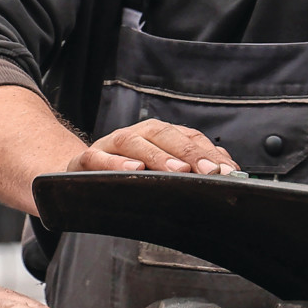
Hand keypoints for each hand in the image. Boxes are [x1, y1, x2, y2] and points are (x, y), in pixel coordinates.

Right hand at [72, 119, 238, 175]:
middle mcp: (134, 134)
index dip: (208, 152)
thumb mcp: (159, 167)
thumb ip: (191, 164)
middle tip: (209, 171)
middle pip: (163, 135)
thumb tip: (227, 168)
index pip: (186, 137)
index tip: (227, 170)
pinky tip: (133, 169)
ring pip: (133, 142)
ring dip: (157, 156)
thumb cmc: (126, 172)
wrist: (80, 173)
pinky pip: (98, 158)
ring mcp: (109, 146)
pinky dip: (115, 163)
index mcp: (155, 135)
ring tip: (177, 170)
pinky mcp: (86, 160)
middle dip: (189, 153)